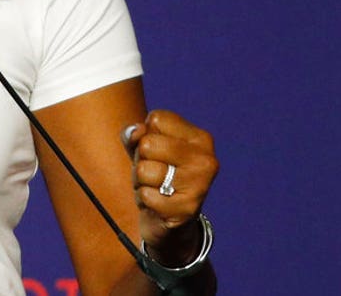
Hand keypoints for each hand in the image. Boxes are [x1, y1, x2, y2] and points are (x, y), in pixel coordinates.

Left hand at [121, 110, 217, 264]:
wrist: (169, 222)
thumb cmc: (156, 175)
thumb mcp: (142, 149)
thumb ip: (134, 134)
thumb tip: (136, 132)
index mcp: (200, 138)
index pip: (156, 119)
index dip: (146, 135)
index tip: (157, 152)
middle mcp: (205, 159)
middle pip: (148, 144)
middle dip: (141, 159)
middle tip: (154, 173)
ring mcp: (199, 185)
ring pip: (144, 169)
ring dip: (140, 181)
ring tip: (155, 188)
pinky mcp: (187, 209)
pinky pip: (146, 195)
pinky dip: (144, 200)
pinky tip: (157, 204)